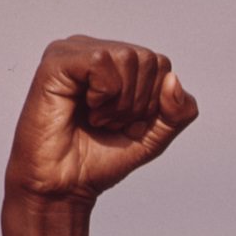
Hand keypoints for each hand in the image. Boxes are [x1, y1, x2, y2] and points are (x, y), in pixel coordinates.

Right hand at [6, 35, 198, 204]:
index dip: (155, 103)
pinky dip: (103, 94)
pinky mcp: (56, 61)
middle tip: (110, 123)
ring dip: (120, 102)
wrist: (67, 183)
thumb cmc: (103, 158)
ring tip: (98, 119)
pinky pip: (100, 61)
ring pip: (127, 57)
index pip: (162, 65)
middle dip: (139, 103)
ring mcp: (74, 52)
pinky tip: (86, 108)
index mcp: (119, 65)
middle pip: (149, 59)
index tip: (128, 123)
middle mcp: (97, 51)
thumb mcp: (156, 136)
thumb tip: (173, 79)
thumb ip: (179, 111)